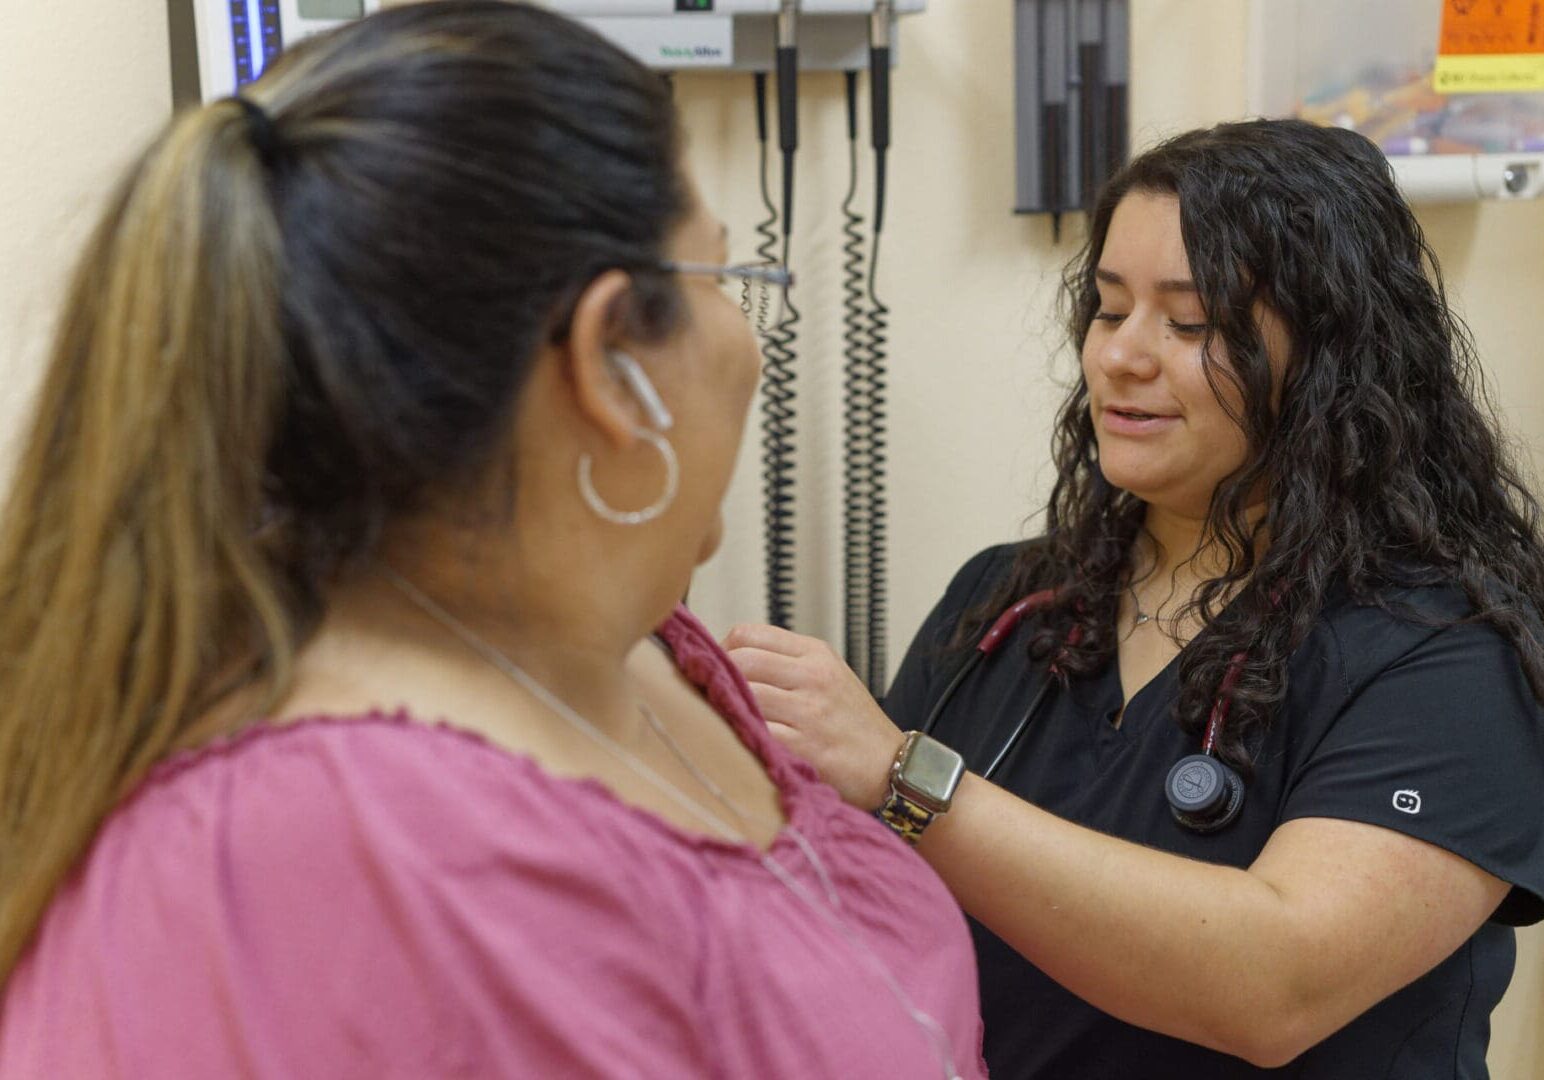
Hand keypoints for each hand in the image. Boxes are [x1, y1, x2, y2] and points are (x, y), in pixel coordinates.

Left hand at [723, 623, 904, 809]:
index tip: (713, 669)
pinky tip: (738, 742)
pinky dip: (740, 735)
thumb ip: (785, 665)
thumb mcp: (828, 677)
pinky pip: (756, 731)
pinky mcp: (805, 745)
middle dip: (715, 678)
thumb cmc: (853, 724)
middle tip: (707, 697)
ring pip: (743, 694)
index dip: (721, 650)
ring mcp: (809, 710)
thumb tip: (727, 661)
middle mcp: (813, 675)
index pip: (748, 634)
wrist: (892, 767)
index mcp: (815, 653)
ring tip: (719, 720)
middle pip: (740, 660)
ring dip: (724, 708)